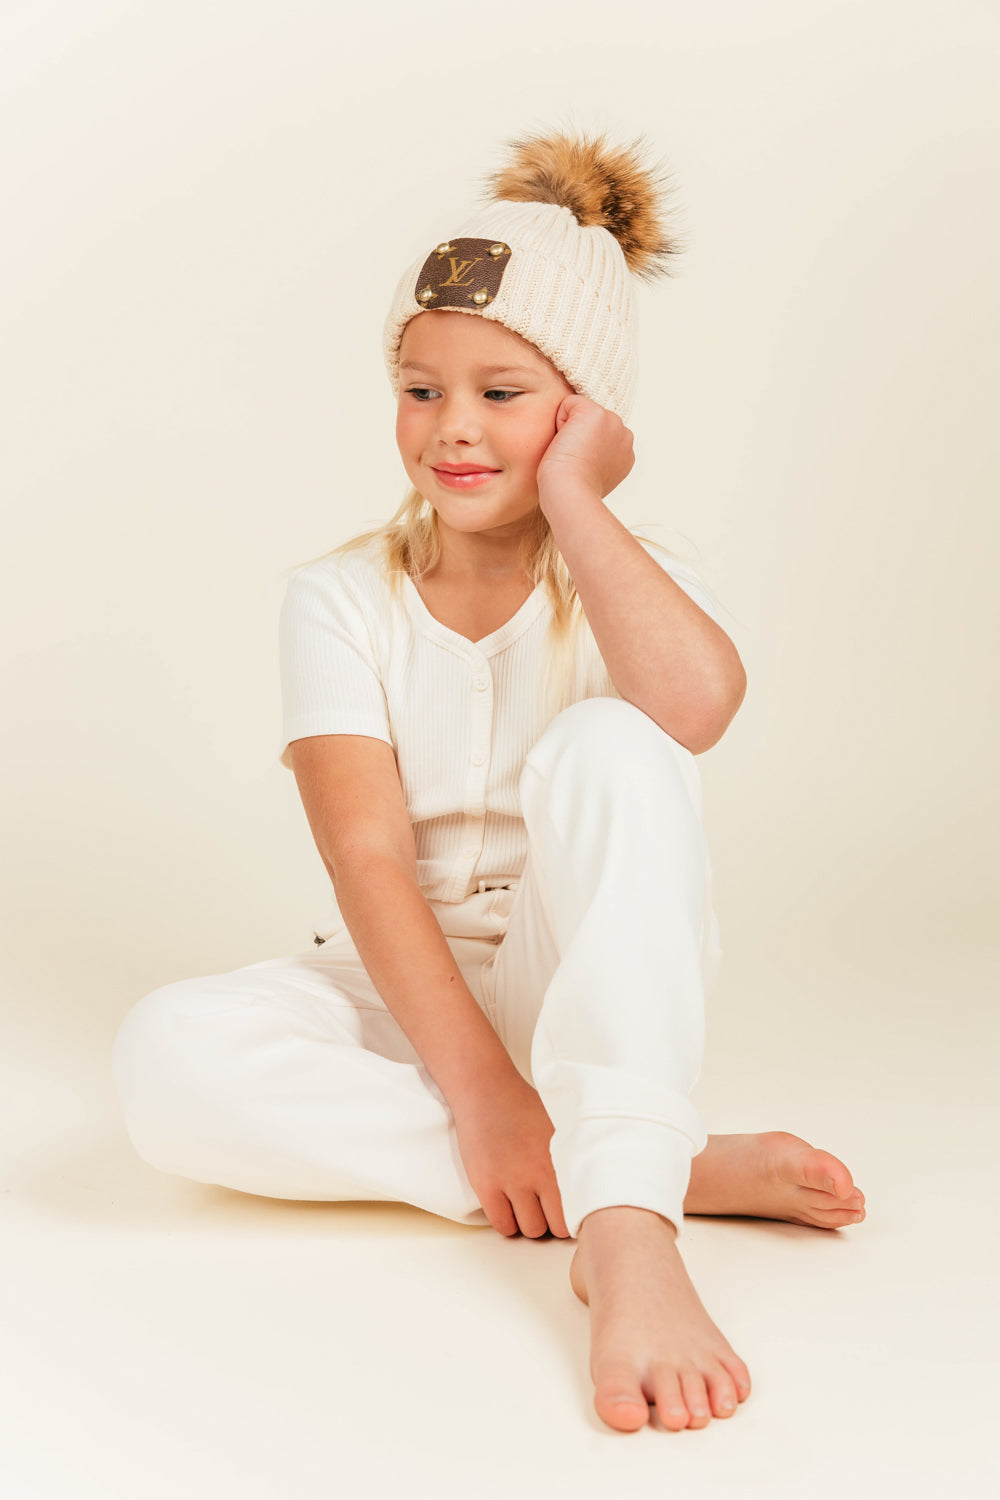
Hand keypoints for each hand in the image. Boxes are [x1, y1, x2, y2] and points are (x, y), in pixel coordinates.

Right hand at [451, 1068, 570, 1238]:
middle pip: (556, 1226)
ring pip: (531, 1230)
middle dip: (555, 1222)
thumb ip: (577, 1155)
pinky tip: (509, 1205)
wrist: (486, 1090)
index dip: (577, 1215)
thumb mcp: (562, 1125)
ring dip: (531, 1222)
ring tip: (528, 1205)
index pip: (582, 1210)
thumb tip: (597, 1183)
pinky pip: (503, 1226)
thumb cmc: (524, 1106)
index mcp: (564, 1158)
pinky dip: (508, 1222)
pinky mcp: (486, 1185)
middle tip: (549, 1209)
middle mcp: (540, 1172)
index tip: (572, 1212)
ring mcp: (512, 1180)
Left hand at [535, 393, 634, 510]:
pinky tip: (565, 442)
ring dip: (570, 429)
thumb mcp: (594, 477)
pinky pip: (569, 404)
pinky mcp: (595, 413)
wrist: (570, 492)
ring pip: (580, 412)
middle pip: (590, 421)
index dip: (583, 448)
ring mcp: (613, 422)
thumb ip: (598, 460)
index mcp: (626, 452)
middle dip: (578, 436)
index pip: (599, 435)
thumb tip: (587, 454)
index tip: (581, 469)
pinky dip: (560, 420)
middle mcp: (624, 435)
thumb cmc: (573, 492)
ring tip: (571, 453)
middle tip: (575, 461)